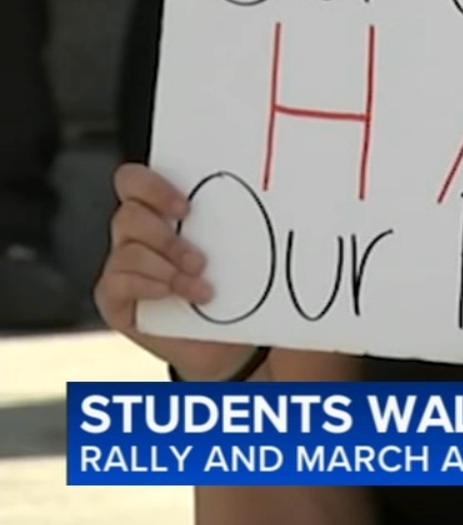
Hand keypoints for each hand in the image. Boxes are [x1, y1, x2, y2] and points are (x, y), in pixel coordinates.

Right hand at [94, 163, 256, 380]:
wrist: (223, 344)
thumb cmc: (231, 288)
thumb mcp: (241, 252)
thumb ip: (244, 223)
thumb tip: (285, 198)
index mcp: (160, 212)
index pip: (134, 180)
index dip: (153, 186)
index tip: (188, 208)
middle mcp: (135, 234)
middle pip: (129, 215)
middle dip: (165, 237)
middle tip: (200, 260)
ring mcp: (121, 265)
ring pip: (127, 251)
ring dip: (168, 268)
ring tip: (200, 288)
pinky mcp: (115, 296)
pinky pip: (118, 282)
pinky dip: (151, 287)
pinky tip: (176, 296)